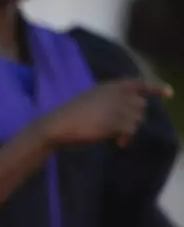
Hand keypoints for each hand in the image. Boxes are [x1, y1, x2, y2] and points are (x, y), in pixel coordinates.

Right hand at [41, 79, 171, 147]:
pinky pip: (130, 129)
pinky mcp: (113, 121)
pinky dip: (127, 137)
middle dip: (134, 118)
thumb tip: (127, 110)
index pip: (138, 84)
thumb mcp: (90, 99)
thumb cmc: (69, 114)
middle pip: (140, 105)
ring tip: (119, 136)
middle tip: (122, 129)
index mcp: (109, 86)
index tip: (169, 93)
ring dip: (130, 128)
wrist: (58, 123)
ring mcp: (115, 107)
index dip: (155, 88)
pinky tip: (119, 143)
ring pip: (137, 118)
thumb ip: (108, 99)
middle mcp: (115, 94)